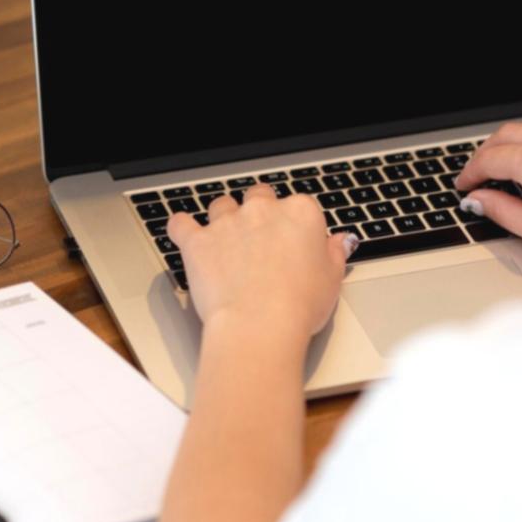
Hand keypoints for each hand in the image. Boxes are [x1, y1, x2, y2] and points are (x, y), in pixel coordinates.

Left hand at [165, 185, 355, 341]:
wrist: (260, 324)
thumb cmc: (298, 306)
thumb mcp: (332, 280)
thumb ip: (334, 253)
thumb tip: (340, 241)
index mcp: (300, 214)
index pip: (298, 206)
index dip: (294, 225)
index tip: (294, 243)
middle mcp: (262, 211)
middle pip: (258, 197)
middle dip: (258, 214)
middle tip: (260, 241)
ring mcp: (227, 223)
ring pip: (221, 206)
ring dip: (222, 219)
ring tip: (225, 243)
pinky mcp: (198, 242)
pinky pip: (181, 224)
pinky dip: (181, 228)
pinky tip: (184, 233)